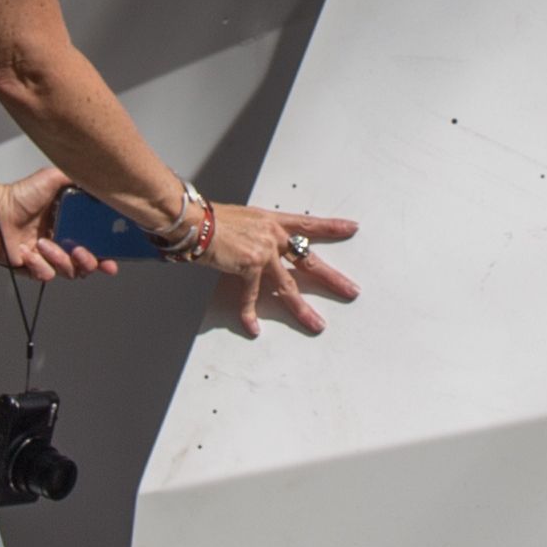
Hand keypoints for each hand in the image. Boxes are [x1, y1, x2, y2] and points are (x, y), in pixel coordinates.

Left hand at [0, 172, 122, 280]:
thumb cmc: (19, 194)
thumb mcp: (52, 179)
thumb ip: (76, 179)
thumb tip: (98, 179)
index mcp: (69, 227)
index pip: (94, 247)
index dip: (106, 257)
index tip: (112, 261)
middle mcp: (59, 244)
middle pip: (84, 265)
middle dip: (88, 262)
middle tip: (80, 252)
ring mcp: (45, 257)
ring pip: (66, 272)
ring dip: (59, 260)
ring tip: (45, 244)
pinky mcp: (29, 267)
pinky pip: (44, 275)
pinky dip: (39, 265)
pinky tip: (29, 251)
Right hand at [198, 198, 359, 339]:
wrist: (195, 221)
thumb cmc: (211, 219)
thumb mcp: (243, 220)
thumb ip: (257, 233)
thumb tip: (260, 246)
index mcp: (272, 222)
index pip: (308, 224)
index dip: (331, 227)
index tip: (351, 228)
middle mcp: (273, 235)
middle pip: (310, 261)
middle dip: (332, 279)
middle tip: (351, 290)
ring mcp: (264, 251)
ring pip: (289, 286)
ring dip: (303, 309)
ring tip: (317, 324)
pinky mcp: (250, 265)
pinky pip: (252, 297)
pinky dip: (250, 314)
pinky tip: (254, 327)